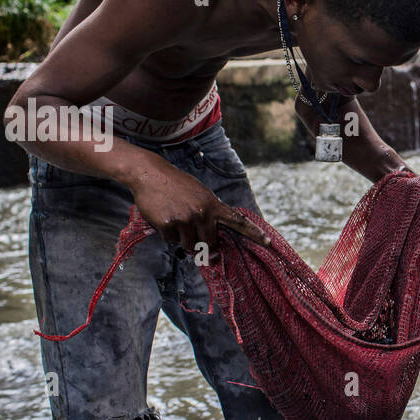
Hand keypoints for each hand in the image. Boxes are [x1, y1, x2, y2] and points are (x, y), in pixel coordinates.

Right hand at [130, 159, 270, 253]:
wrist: (150, 173)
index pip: (238, 221)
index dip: (254, 234)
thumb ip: (210, 214)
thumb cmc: (177, 186)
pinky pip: (171, 241)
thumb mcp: (200, 194)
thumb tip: (212, 242)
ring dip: (182, 239)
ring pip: (189, 246)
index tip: (269, 243)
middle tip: (191, 231)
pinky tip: (163, 216)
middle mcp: (203, 213)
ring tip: (175, 218)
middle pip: (209, 244)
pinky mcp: (169, 224)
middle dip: (202, 244)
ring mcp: (186, 219)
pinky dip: (167, 234)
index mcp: (213, 205)